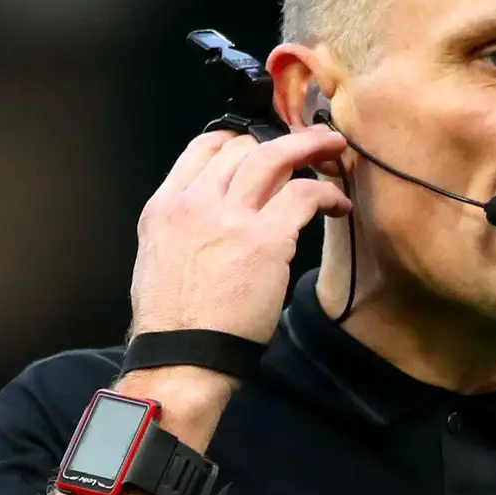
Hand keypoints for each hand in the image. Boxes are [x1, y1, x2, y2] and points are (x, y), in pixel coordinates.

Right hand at [128, 123, 350, 342]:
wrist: (181, 356)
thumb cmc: (172, 322)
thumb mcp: (157, 257)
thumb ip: (184, 226)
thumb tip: (214, 216)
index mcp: (165, 206)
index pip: (204, 147)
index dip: (239, 138)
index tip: (261, 144)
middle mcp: (196, 202)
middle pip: (243, 146)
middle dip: (279, 139)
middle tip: (308, 142)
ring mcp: (231, 217)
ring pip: (274, 156)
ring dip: (310, 147)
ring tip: (333, 149)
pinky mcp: (265, 239)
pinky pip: (304, 195)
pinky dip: (326, 194)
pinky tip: (337, 205)